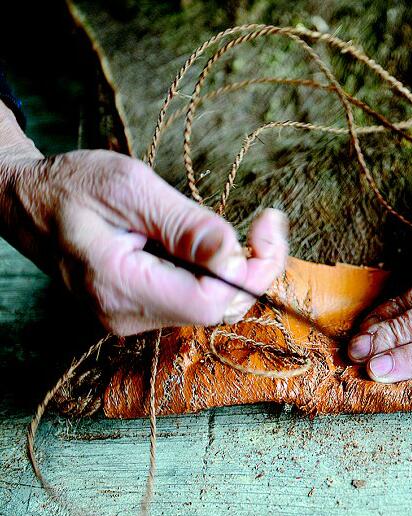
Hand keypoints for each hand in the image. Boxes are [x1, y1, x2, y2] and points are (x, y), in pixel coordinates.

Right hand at [0, 149, 287, 334]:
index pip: (208, 302)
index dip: (249, 271)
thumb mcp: (131, 189)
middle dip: (254, 268)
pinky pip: (194, 297)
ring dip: (238, 269)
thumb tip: (233, 252)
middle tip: (269, 223)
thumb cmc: (71, 186)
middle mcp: (127, 314)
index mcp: (119, 286)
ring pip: (210, 305)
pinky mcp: (140, 307)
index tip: (267, 226)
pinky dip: (217, 272)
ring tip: (248, 228)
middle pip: (216, 308)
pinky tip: (214, 243)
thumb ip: (185, 225)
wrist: (25, 202)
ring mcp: (132, 315)